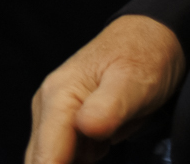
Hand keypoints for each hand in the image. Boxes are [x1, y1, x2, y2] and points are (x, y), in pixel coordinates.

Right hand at [26, 16, 184, 163]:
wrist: (149, 37)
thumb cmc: (143, 55)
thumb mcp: (133, 81)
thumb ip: (110, 106)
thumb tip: (86, 128)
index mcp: (58, 98)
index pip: (46, 156)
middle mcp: (49, 109)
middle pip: (40, 162)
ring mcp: (58, 118)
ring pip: (50, 161)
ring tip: (101, 159)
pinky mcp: (72, 127)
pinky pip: (66, 159)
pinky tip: (94, 162)